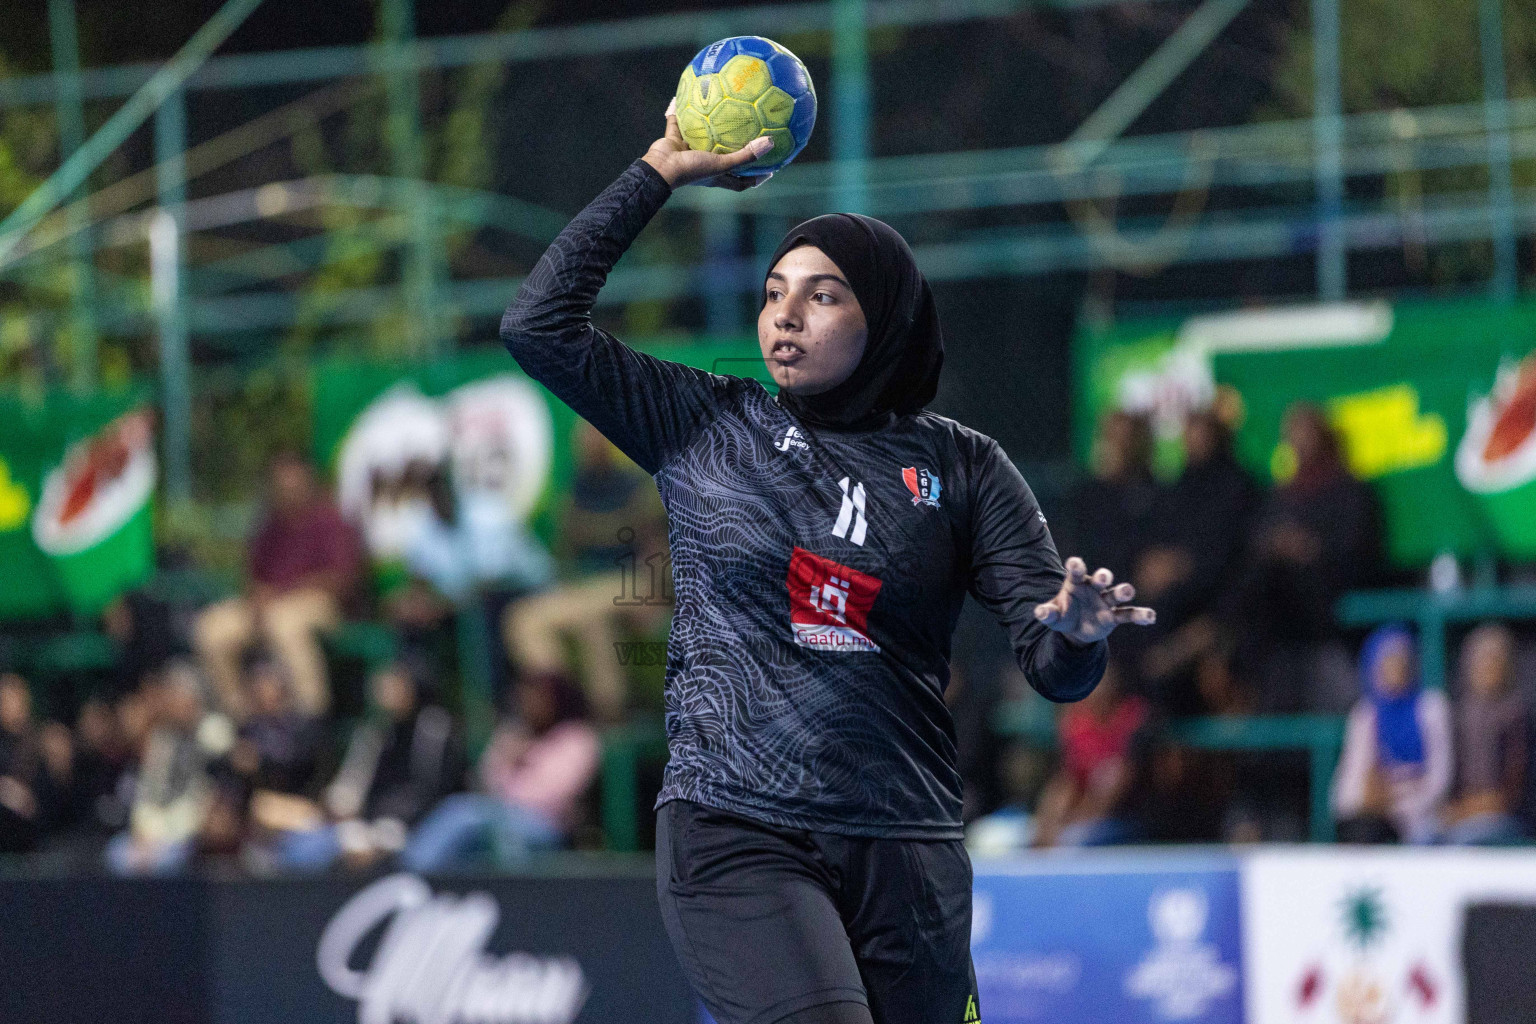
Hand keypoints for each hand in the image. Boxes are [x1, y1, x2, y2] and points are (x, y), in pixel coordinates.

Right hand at [641, 99, 774, 190]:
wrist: (660, 169)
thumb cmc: (692, 170)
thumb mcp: (722, 164)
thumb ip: (745, 155)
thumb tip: (770, 143)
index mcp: (717, 175)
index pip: (740, 182)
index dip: (754, 179)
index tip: (769, 170)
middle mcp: (705, 164)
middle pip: (724, 159)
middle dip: (735, 150)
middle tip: (751, 135)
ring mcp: (689, 152)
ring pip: (702, 138)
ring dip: (709, 127)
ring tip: (720, 110)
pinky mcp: (675, 140)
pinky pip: (678, 122)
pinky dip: (679, 111)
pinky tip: (685, 96)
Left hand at [1034, 557, 1155, 643]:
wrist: (1075, 630)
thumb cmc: (1063, 615)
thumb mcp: (1053, 616)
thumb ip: (1047, 613)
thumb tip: (1039, 613)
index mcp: (1075, 583)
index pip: (1075, 572)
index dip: (1075, 567)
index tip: (1074, 563)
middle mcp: (1093, 589)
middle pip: (1100, 579)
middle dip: (1102, 576)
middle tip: (1104, 576)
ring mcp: (1105, 601)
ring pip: (1116, 593)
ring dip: (1123, 591)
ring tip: (1128, 591)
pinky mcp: (1114, 616)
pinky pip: (1128, 614)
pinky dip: (1140, 615)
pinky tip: (1151, 617)